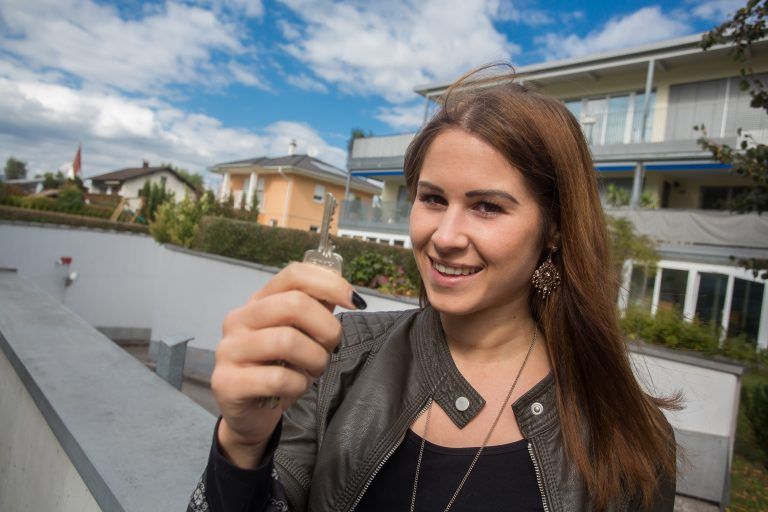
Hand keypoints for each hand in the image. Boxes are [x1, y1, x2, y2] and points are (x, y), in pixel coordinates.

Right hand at [211, 263, 363, 468]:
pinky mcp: (227, 382)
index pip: (294, 274)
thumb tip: (345, 292)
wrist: (250, 412)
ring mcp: (229, 349)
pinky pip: (277, 378)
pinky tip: (294, 388)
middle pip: (294, 304)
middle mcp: (239, 319)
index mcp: (259, 300)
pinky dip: (298, 385)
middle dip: (327, 328)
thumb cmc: (280, 368)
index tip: (355, 302)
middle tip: (331, 347)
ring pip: (287, 341)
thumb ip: (317, 310)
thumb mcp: (301, 335)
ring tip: (314, 369)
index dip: (331, 283)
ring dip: (315, 359)